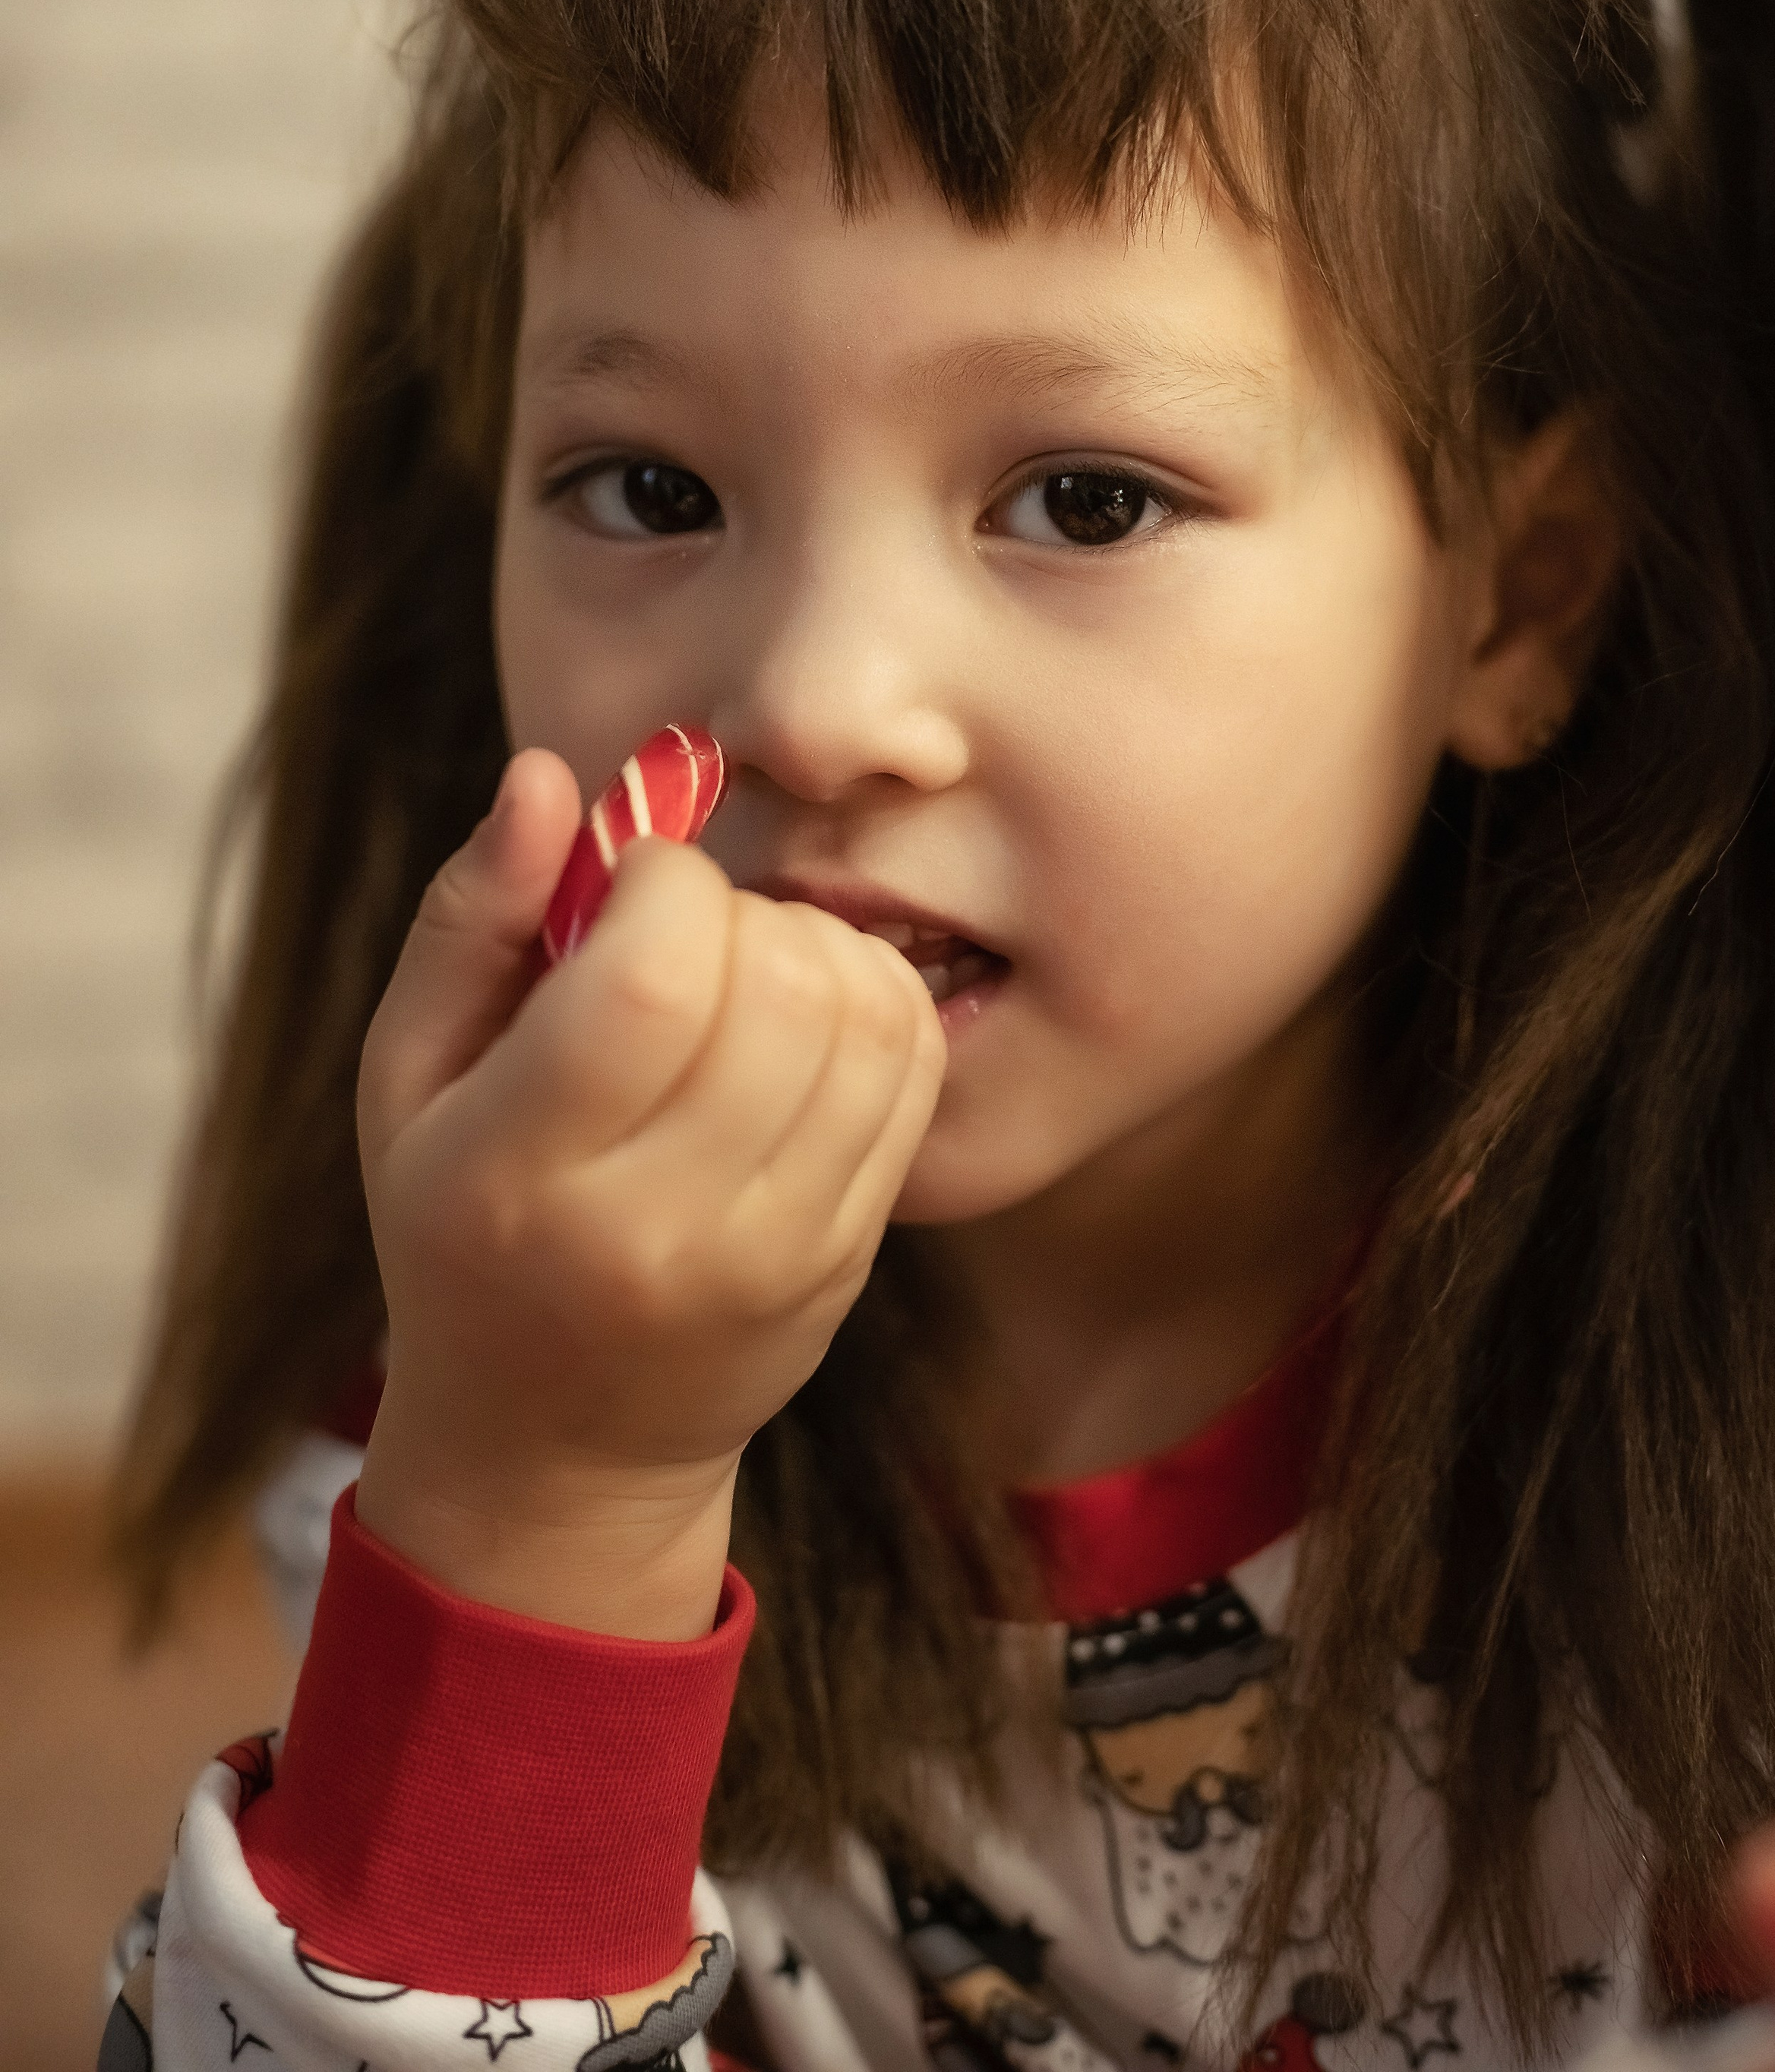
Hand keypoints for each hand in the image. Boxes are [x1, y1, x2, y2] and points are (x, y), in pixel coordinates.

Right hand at [353, 749, 945, 1637]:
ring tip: (744, 977)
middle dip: (741, 909)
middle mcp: (655, 1225)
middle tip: (688, 938)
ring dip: (815, 947)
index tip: (633, 882)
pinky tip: (805, 1019)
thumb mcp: (410, 1078)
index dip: (663, 877)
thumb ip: (474, 917)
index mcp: (519, 1174)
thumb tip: (549, 775)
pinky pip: (913, 1070)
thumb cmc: (462, 1232)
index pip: (650, 976)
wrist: (559, 1449)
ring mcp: (772, 1251)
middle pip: (772, 986)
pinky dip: (875, 1002)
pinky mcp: (850, 1256)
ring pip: (860, 1018)